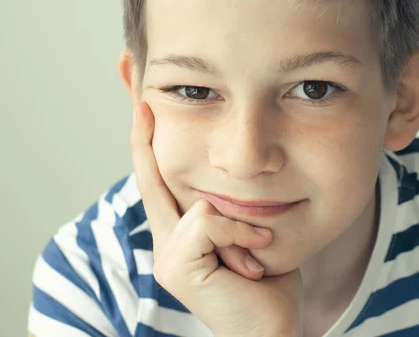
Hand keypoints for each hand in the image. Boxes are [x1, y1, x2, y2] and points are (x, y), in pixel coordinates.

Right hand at [131, 101, 302, 336]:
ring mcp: (169, 255)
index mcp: (183, 233)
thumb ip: (235, 211)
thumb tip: (239, 174)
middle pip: (151, 179)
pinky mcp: (178, 267)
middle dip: (144, 140)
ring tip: (259, 250)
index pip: (161, 182)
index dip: (150, 148)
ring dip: (239, 222)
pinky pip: (209, 221)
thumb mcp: (253, 235)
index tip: (147, 111)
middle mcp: (166, 241)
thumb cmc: (268, 284)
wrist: (274, 328)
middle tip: (144, 102)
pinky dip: (241, 234)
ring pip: (198, 202)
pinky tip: (256, 256)